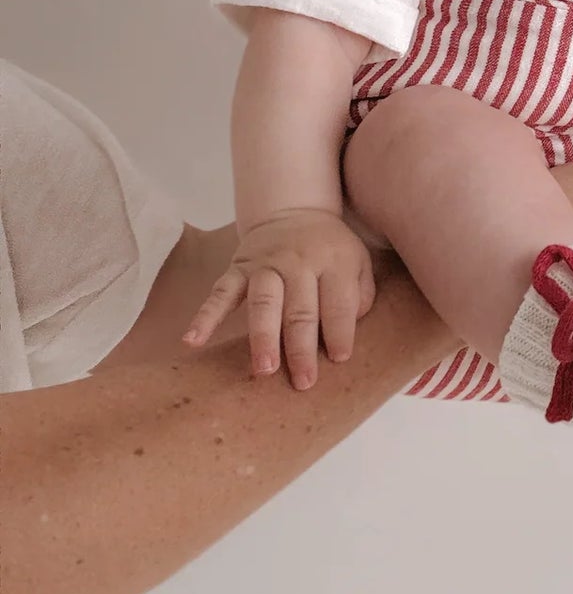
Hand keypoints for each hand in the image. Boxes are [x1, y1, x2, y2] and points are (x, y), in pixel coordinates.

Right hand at [183, 207, 375, 387]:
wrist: (294, 211)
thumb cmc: (330, 250)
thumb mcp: (358, 263)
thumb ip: (360, 297)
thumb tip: (346, 337)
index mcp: (334, 262)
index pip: (338, 303)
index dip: (340, 332)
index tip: (339, 360)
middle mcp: (299, 262)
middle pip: (300, 310)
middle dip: (301, 348)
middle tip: (303, 382)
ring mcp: (266, 264)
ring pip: (264, 303)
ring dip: (263, 337)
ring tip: (264, 369)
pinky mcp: (238, 267)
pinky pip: (220, 292)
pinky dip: (205, 316)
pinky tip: (193, 340)